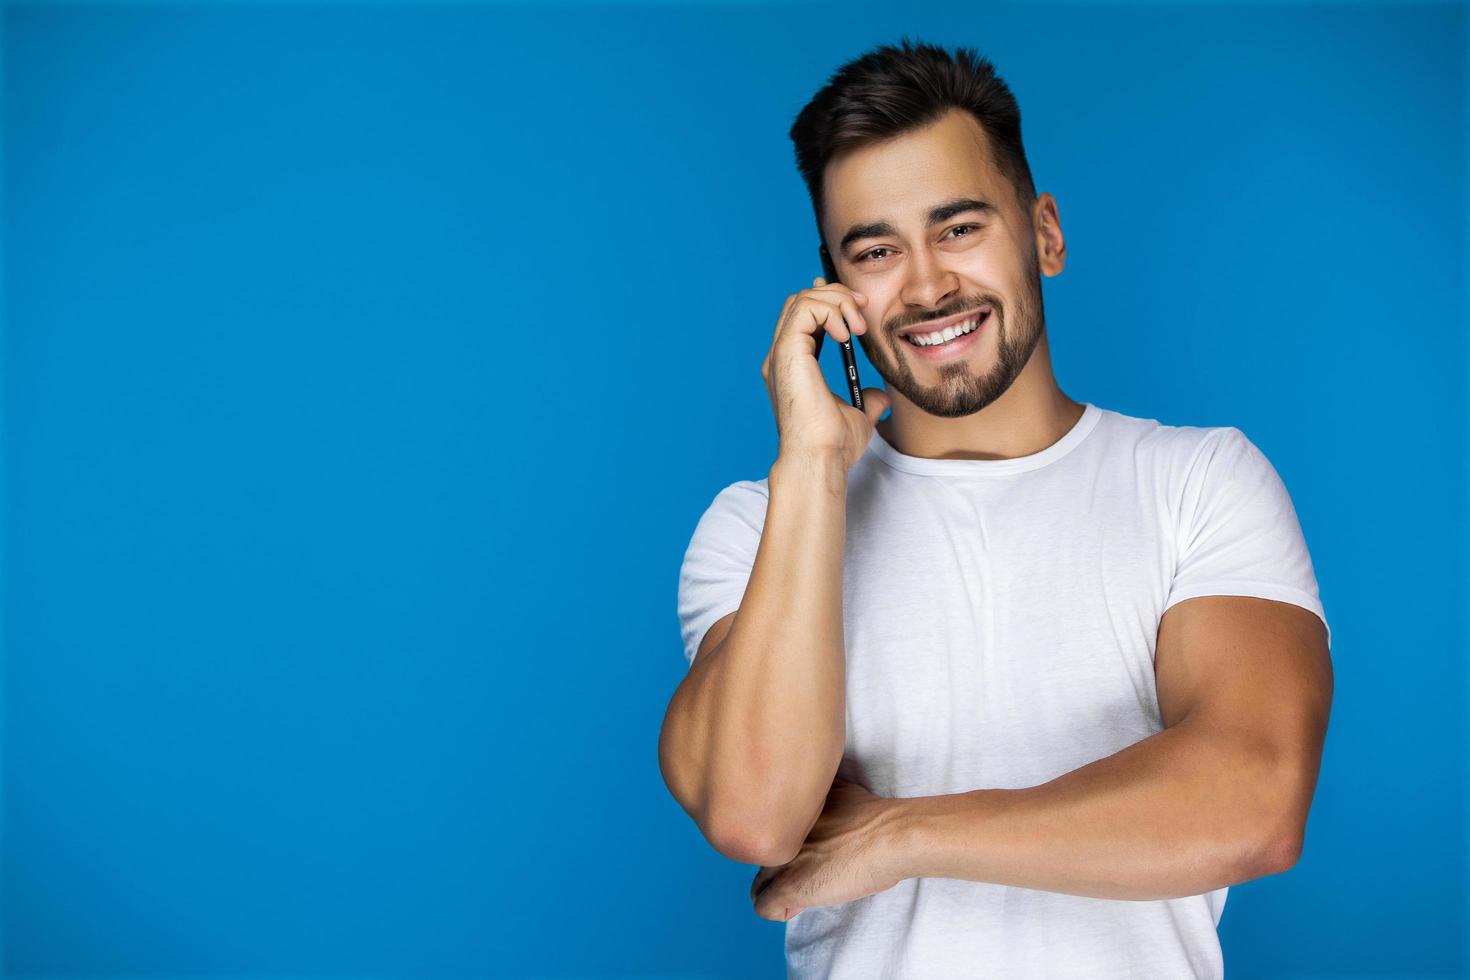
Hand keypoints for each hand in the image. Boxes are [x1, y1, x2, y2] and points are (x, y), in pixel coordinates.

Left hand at [749, 776, 906, 921]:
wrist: (888, 837)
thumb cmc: (875, 817)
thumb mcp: (835, 792)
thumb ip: (814, 802)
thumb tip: (816, 810)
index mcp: (783, 811)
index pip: (765, 835)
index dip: (786, 848)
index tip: (808, 852)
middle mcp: (775, 832)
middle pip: (761, 859)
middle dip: (781, 868)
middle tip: (812, 871)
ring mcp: (779, 860)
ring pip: (759, 884)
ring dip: (780, 889)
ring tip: (809, 888)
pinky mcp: (788, 887)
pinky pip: (765, 907)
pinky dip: (782, 910)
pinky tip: (802, 903)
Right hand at [761, 276, 889, 470]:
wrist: (821, 458)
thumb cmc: (833, 445)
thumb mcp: (858, 416)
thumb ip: (866, 400)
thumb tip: (879, 396)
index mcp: (793, 366)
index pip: (804, 317)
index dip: (830, 303)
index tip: (859, 309)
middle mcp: (782, 357)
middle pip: (801, 300)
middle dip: (836, 295)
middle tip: (863, 308)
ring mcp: (781, 353)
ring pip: (802, 299)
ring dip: (836, 301)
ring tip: (858, 325)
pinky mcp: (787, 352)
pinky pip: (805, 309)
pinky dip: (830, 311)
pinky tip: (847, 333)